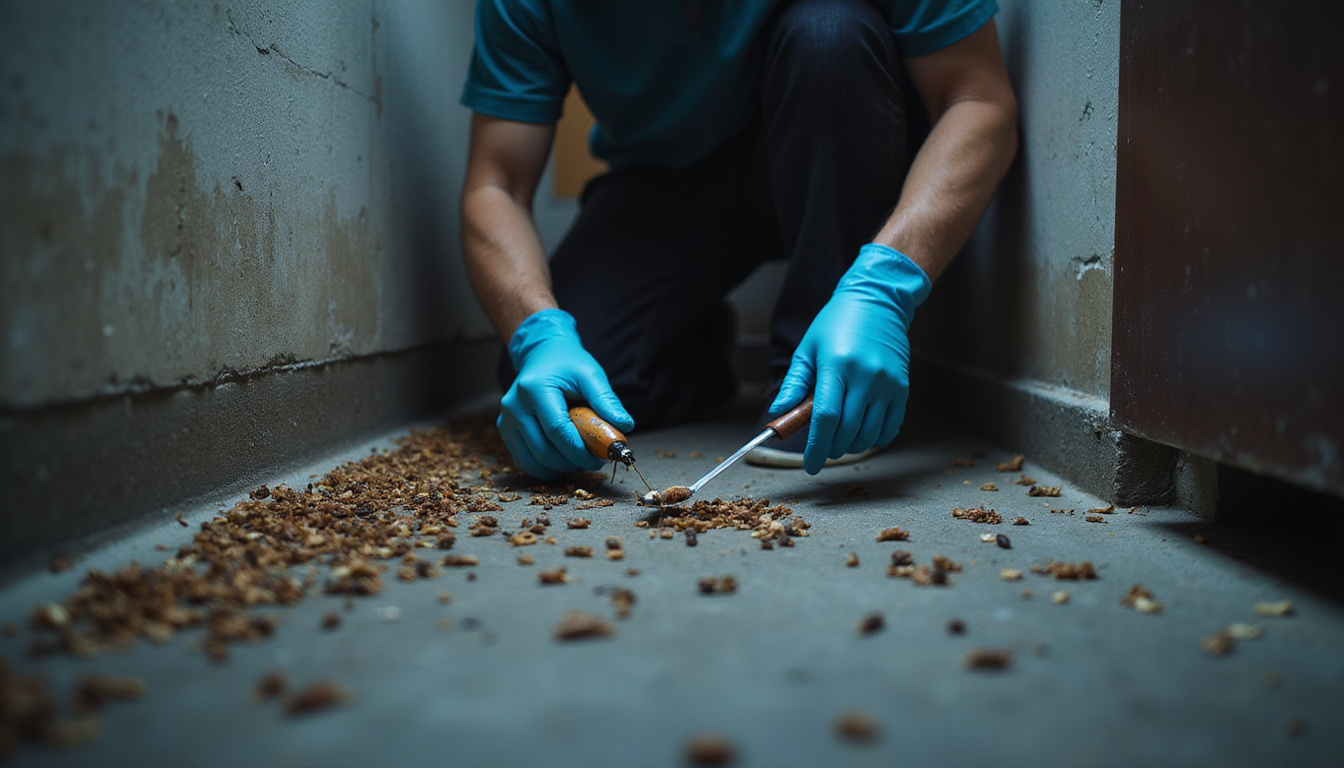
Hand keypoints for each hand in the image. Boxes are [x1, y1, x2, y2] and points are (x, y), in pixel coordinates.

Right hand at [499, 309, 633, 478]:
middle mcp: (514, 406)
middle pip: (544, 450)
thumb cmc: (568, 364)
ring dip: (560, 469)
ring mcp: (506, 420)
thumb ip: (606, 400)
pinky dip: (545, 468)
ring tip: (580, 461)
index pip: (557, 431)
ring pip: (533, 461)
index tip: (600, 459)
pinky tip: (563, 463)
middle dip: (572, 463)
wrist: (541, 354)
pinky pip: (524, 460)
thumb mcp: (590, 375)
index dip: (579, 451)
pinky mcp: (505, 430)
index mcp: (534, 390)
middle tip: (594, 461)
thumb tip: (625, 426)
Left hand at [770, 244, 931, 473]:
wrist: (877, 301)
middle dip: (831, 448)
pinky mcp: (902, 388)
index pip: (825, 418)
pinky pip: (889, 427)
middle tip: (821, 449)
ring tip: (839, 439)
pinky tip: (861, 434)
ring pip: (868, 433)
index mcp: (836, 365)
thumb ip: (794, 384)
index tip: (809, 465)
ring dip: (851, 446)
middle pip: (846, 430)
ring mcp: (886, 383)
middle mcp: (865, 376)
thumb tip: (779, 414)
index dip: (815, 447)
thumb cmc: (836, 323)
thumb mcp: (808, 349)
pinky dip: (874, 439)